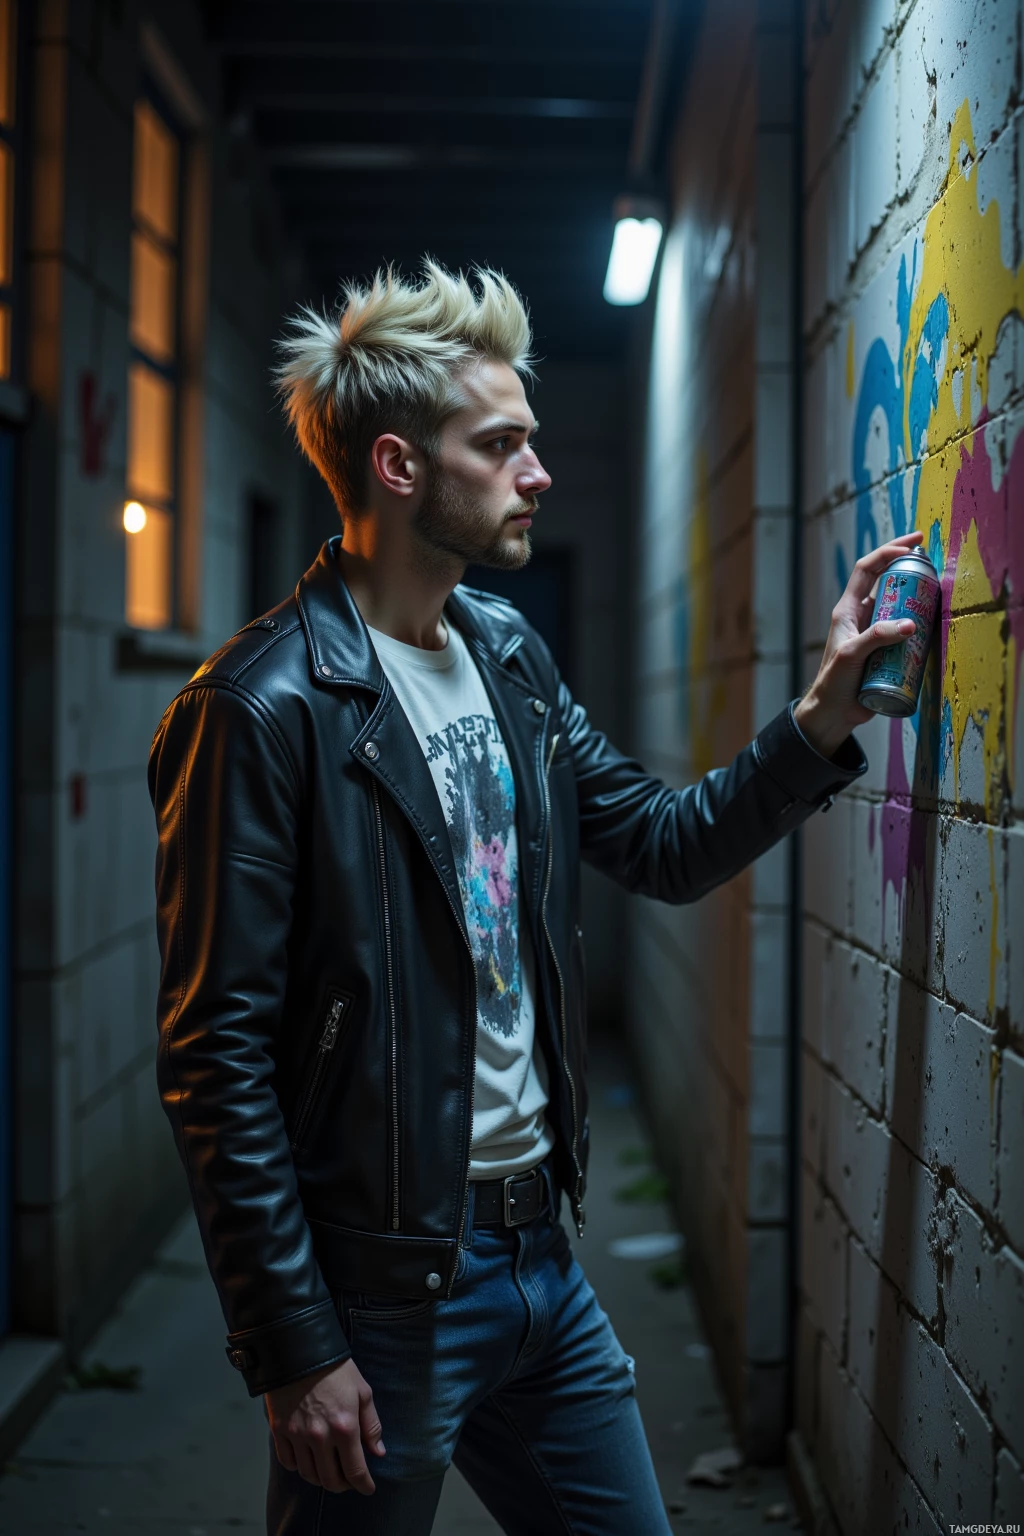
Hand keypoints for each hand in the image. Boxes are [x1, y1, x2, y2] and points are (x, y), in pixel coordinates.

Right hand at [266, 1357, 384, 1494]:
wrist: (300, 1349)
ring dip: (321, 1478)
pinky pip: (288, 1463)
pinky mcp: (279, 1431)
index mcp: (345, 1426)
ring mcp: (297, 1435)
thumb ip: (371, 1425)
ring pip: (309, 1475)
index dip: (363, 1485)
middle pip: (331, 1480)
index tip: (368, 1488)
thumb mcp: (362, 1391)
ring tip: (329, 1470)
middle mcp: (320, 1436)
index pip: (355, 1471)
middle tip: (349, 1481)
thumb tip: (379, 1452)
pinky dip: (299, 1467)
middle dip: (343, 1486)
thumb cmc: (335, 1369)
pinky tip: (308, 1459)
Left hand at [794, 531, 924, 758]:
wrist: (833, 713)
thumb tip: (910, 624)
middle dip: (910, 573)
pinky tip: (933, 628)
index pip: (867, 570)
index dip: (887, 552)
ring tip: (937, 598)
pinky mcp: (886, 651)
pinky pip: (906, 633)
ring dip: (917, 602)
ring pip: (900, 608)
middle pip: (888, 585)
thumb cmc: (833, 682)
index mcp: (847, 610)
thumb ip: (877, 637)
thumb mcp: (852, 655)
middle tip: (933, 569)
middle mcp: (862, 617)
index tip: (912, 544)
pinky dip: (920, 628)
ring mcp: (874, 634)